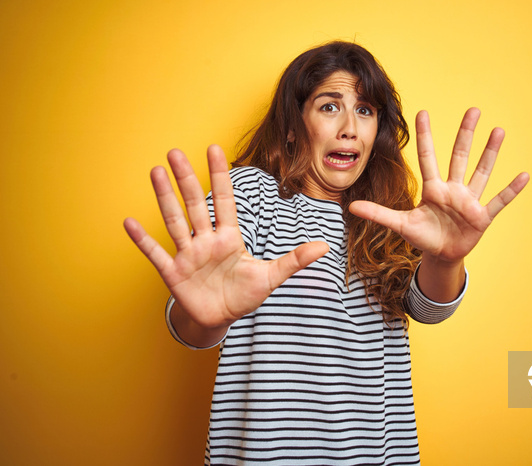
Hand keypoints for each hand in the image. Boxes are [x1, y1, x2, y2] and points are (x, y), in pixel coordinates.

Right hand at [124, 145, 328, 330]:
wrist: (221, 318)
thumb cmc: (244, 294)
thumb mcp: (271, 277)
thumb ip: (294, 261)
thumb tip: (325, 247)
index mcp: (229, 238)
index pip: (224, 201)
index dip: (219, 176)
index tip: (214, 149)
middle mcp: (206, 241)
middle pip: (195, 204)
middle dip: (186, 179)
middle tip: (175, 152)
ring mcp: (188, 255)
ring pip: (175, 221)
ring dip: (164, 198)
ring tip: (154, 172)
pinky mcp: (174, 273)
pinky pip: (156, 254)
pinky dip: (143, 240)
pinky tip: (128, 222)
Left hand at [350, 108, 528, 266]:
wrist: (441, 256)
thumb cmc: (423, 236)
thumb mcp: (400, 225)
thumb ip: (378, 214)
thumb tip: (351, 207)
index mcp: (433, 188)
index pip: (428, 156)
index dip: (426, 136)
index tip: (424, 112)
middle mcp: (453, 189)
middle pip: (459, 156)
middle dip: (465, 134)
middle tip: (474, 110)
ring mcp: (469, 201)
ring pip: (481, 172)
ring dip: (490, 153)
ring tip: (499, 131)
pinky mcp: (482, 217)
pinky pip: (498, 201)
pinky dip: (511, 190)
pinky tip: (524, 175)